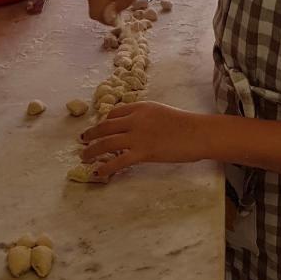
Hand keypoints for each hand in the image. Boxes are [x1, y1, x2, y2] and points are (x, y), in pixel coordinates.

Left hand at [80, 101, 211, 178]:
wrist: (198, 133)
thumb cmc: (186, 125)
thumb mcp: (162, 113)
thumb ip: (147, 119)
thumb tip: (138, 129)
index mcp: (140, 107)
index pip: (115, 113)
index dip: (104, 122)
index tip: (99, 129)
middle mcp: (134, 119)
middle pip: (105, 126)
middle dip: (91, 134)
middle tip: (82, 140)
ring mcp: (137, 136)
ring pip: (106, 143)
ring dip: (92, 150)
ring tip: (84, 157)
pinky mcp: (142, 152)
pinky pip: (118, 161)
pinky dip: (105, 167)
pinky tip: (98, 172)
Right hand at [85, 0, 149, 23]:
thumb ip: (118, 7)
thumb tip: (106, 18)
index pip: (96, 13)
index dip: (104, 20)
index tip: (115, 20)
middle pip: (92, 11)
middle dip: (103, 15)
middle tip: (116, 13)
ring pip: (91, 5)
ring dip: (101, 8)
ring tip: (113, 3)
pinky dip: (98, 1)